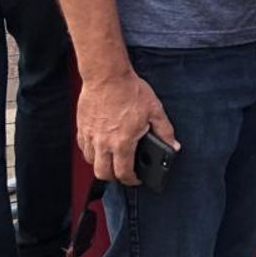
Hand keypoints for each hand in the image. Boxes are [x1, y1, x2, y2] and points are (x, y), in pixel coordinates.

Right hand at [76, 69, 177, 184]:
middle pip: (103, 173)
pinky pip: (83, 148)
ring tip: (112, 158)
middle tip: (123, 172)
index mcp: (122, 142)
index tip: (136, 179)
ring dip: (101, 164)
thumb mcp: (155, 111)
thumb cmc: (130, 91)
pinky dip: (91, 152)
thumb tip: (173, 146)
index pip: (123, 173)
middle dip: (114, 177)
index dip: (131, 180)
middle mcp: (104, 143)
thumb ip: (165, 131)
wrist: (107, 76)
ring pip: (91, 162)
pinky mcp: (82, 128)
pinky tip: (100, 145)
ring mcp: (90, 136)